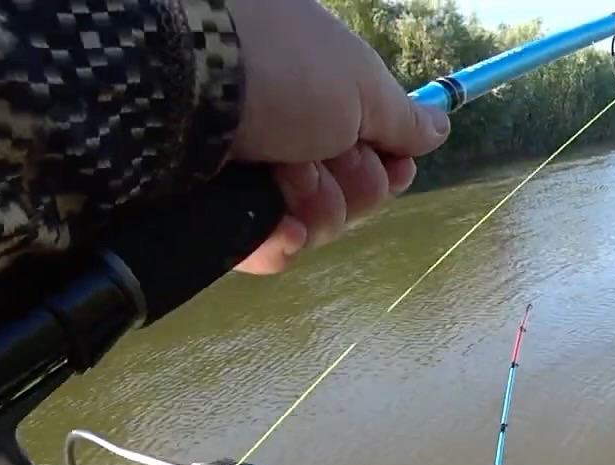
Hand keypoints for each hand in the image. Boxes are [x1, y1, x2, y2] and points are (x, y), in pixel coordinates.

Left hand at [224, 0, 451, 273]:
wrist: (175, 90)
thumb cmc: (280, 69)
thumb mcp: (359, 82)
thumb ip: (403, 117)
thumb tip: (440, 128)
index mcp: (315, 83)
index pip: (371, 140)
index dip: (388, 161)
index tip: (391, 164)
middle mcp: (282, 124)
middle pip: (348, 186)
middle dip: (351, 184)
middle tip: (326, 157)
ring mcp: (246, 167)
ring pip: (312, 222)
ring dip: (316, 208)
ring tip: (289, 179)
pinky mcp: (213, 209)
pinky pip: (266, 246)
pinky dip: (277, 242)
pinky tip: (276, 226)